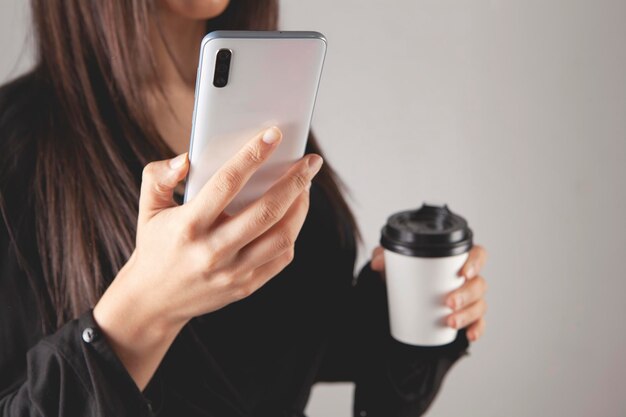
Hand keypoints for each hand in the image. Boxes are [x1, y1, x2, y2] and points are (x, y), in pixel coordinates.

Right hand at [94, 127, 322, 388]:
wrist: (153, 302)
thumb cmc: (155, 246)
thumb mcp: (148, 208)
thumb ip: (160, 177)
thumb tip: (186, 159)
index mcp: (189, 225)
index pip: (227, 183)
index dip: (253, 155)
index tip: (274, 134)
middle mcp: (213, 251)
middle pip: (266, 211)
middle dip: (295, 181)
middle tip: (311, 162)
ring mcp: (232, 272)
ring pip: (281, 237)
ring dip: (300, 208)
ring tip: (306, 187)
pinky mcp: (245, 286)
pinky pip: (280, 258)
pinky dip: (292, 233)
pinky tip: (292, 216)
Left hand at [371, 245, 487, 341]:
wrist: (400, 297)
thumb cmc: (406, 275)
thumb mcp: (394, 263)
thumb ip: (384, 256)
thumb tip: (378, 263)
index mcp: (456, 261)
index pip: (477, 255)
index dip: (476, 262)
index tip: (463, 273)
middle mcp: (467, 280)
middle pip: (479, 284)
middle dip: (467, 294)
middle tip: (448, 302)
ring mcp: (469, 299)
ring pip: (479, 305)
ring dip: (468, 314)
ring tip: (450, 322)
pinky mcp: (467, 317)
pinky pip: (479, 323)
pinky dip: (477, 329)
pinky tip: (470, 336)